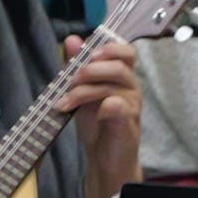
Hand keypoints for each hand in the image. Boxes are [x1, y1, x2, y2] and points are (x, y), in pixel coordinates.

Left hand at [59, 34, 142, 197]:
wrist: (103, 158)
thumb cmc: (95, 122)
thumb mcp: (81, 90)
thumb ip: (77, 66)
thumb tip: (72, 39)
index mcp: (121, 76)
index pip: (125, 51)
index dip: (108, 48)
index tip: (86, 55)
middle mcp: (131, 88)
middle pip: (119, 66)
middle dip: (91, 69)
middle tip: (71, 80)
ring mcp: (132, 106)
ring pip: (114, 87)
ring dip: (85, 91)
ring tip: (65, 102)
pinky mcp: (129, 125)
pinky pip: (121, 108)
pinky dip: (103, 107)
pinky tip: (91, 113)